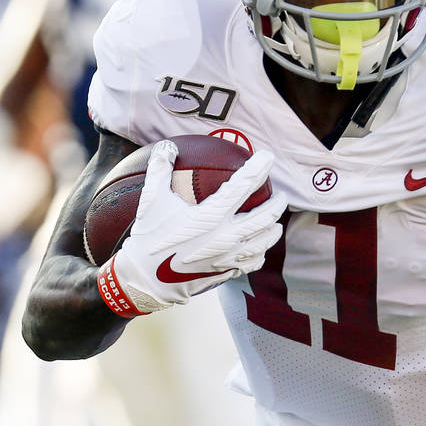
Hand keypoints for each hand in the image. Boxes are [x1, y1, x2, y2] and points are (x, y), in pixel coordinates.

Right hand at [97, 140, 286, 316]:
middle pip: (266, 214)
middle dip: (277, 202)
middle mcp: (226, 235)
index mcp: (211, 215)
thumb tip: (168, 145)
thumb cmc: (149, 237)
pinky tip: (260, 246)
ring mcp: (230, 255)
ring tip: (275, 221)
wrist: (145, 280)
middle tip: (279, 194)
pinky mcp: (228, 271)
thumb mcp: (151, 200)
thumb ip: (160, 169)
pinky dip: (261, 251)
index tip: (268, 157)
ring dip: (274, 227)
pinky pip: (255, 261)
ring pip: (266, 239)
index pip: (245, 184)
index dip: (260, 167)